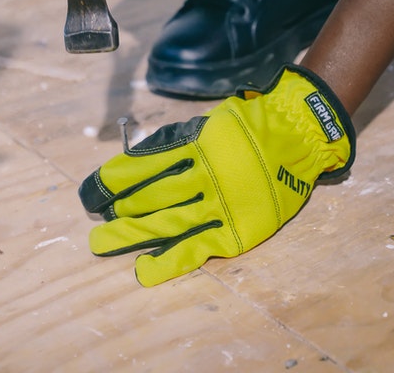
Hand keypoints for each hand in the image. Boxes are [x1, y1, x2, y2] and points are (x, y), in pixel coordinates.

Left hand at [78, 65, 355, 285]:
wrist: (301, 137)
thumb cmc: (251, 127)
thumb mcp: (210, 123)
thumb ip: (176, 141)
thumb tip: (135, 159)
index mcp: (195, 146)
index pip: (143, 166)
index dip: (114, 180)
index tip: (93, 191)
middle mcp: (204, 176)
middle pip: (150, 196)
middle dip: (117, 209)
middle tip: (92, 219)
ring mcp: (220, 205)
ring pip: (167, 222)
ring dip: (132, 233)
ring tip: (102, 242)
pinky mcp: (236, 230)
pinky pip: (197, 248)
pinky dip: (169, 261)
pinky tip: (143, 270)